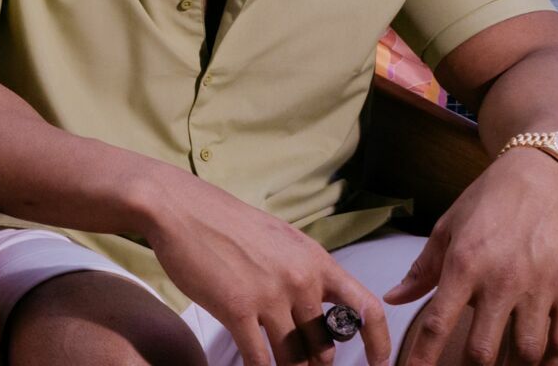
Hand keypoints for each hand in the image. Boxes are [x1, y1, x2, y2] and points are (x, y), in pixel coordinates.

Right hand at [141, 166, 391, 365]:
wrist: (178, 208)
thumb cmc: (224, 221)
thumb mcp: (278, 237)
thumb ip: (303, 269)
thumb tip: (316, 303)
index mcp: (315, 260)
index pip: (365, 309)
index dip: (379, 343)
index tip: (379, 364)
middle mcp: (299, 280)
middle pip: (324, 344)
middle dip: (315, 361)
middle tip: (303, 364)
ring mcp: (269, 295)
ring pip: (294, 357)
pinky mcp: (236, 308)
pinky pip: (260, 358)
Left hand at [387, 149, 557, 364]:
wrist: (546, 173)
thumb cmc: (490, 200)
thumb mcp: (448, 227)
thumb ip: (422, 269)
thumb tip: (392, 299)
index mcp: (463, 263)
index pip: (436, 324)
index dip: (422, 358)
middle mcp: (501, 279)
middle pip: (481, 351)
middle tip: (468, 365)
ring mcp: (540, 287)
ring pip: (526, 354)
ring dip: (513, 365)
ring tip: (505, 361)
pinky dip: (552, 359)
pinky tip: (540, 357)